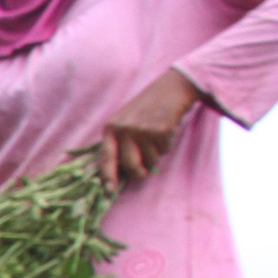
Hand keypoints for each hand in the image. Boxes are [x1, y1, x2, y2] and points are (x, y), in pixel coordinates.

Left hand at [100, 69, 202, 189]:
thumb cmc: (146, 108)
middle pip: (129, 165)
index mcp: (111, 128)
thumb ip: (119, 142)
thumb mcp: (125, 121)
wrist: (172, 87)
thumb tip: (118, 171)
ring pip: (149, 160)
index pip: (105, 156)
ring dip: (155, 155)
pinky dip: (166, 145)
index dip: (107, 175)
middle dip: (138, 173)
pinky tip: (166, 131)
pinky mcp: (161, 130)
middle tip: (143, 173)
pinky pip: (164, 151)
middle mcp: (124, 129)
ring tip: (156, 139)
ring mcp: (142, 130)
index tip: (108, 190)